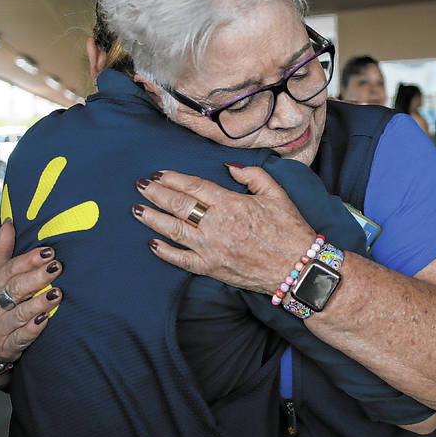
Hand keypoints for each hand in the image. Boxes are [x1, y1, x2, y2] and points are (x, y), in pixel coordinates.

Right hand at [0, 220, 63, 364]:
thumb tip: (9, 222)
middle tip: (57, 266)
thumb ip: (2, 252)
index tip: (49, 251)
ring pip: (20, 313)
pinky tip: (46, 320)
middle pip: (16, 288)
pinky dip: (33, 329)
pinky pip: (21, 338)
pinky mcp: (6, 346)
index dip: (30, 260)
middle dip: (37, 277)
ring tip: (57, 293)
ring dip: (39, 303)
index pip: (10, 269)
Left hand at [132, 165, 315, 292]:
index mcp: (231, 203)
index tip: (160, 174)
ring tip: (137, 209)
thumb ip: (253, 175)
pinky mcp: (212, 268)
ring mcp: (211, 248)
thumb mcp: (277, 194)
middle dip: (156, 193)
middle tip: (141, 185)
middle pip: (178, 205)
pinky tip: (152, 243)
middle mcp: (216, 225)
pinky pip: (181, 259)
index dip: (174, 179)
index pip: (194, 186)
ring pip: (174, 230)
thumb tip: (230, 168)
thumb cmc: (290, 230)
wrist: (298, 268)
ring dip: (153, 218)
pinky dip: (165, 251)